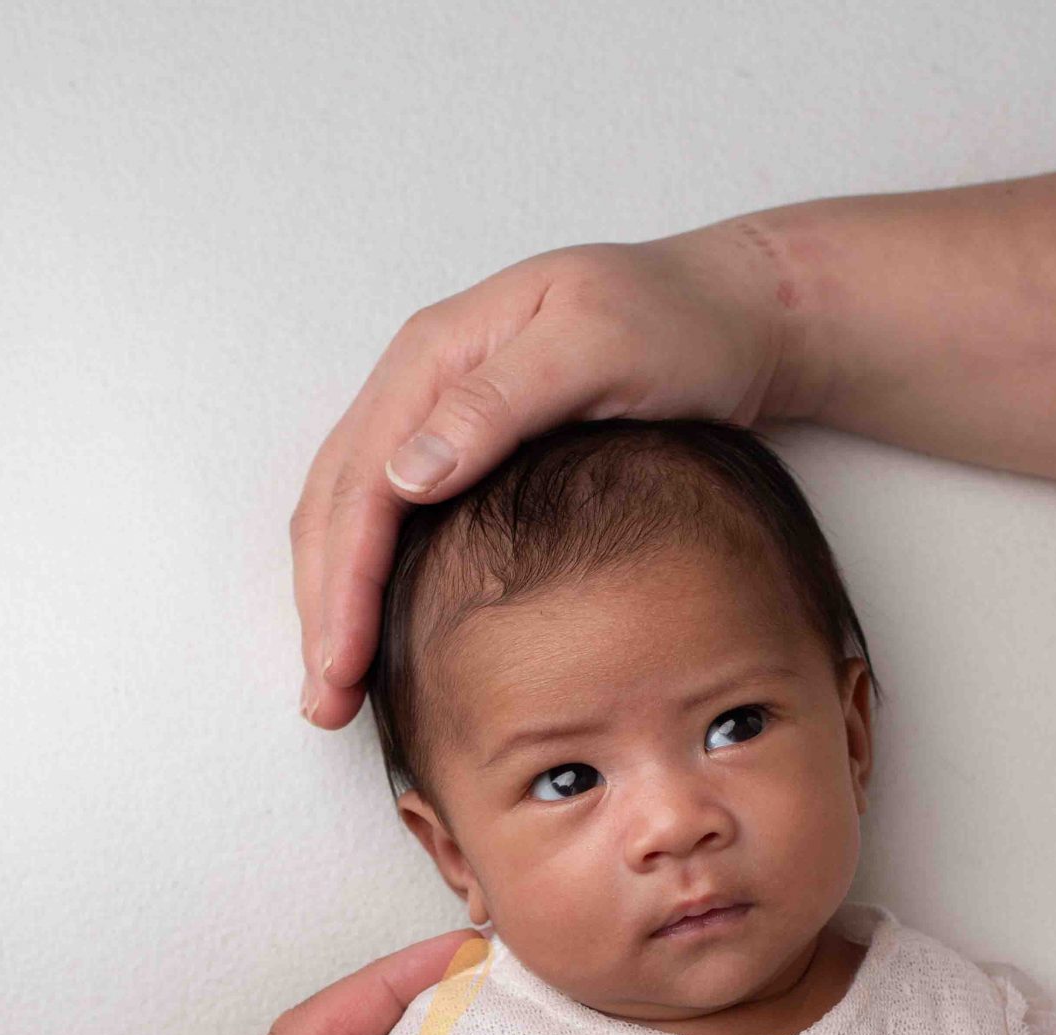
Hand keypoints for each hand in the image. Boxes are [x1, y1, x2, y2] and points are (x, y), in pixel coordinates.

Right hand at [290, 220, 795, 723]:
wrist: (733, 312)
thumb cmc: (680, 326)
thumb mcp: (599, 346)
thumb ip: (501, 402)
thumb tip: (405, 475)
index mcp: (435, 356)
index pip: (360, 483)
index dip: (343, 583)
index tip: (342, 666)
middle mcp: (421, 384)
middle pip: (336, 505)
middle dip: (322, 608)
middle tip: (325, 702)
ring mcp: (439, 414)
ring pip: (350, 516)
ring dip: (334, 603)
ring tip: (337, 690)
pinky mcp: (467, 445)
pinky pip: (391, 518)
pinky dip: (371, 582)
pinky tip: (381, 637)